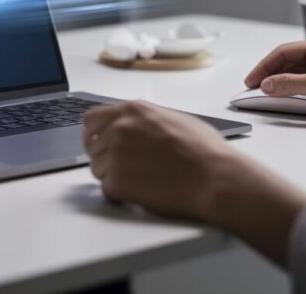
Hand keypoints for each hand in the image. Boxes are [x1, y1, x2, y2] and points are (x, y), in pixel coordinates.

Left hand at [82, 100, 305, 264]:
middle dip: (103, 155)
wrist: (214, 177)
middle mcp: (119, 130)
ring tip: (137, 179)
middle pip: (91, 145)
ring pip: (96, 168)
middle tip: (121, 165)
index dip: (95, 132)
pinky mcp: (118, 182)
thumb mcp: (172, 118)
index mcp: (132, 111)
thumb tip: (136, 126)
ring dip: (111, 175)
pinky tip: (136, 193)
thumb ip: (145, 120)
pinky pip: (106, 189)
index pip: (91, 119)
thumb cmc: (204, 150)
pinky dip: (118, 194)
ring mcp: (115, 156)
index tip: (99, 141)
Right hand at [244, 36, 305, 122]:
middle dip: (271, 75)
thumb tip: (266, 85)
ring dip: (284, 85)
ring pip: (300, 75)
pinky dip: (298, 93)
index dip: (263, 67)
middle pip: (290, 63)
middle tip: (255, 90)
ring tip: (269, 96)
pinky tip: (292, 102)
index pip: (283, 52)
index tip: (250, 82)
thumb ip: (290, 85)